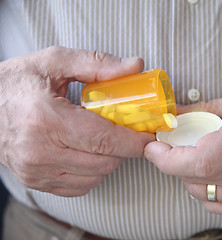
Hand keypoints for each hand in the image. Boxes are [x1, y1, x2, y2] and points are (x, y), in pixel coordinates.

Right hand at [0, 46, 154, 196]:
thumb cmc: (16, 83)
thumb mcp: (54, 61)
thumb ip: (97, 63)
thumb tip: (134, 66)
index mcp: (45, 118)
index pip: (104, 140)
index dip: (134, 140)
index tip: (148, 134)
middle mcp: (39, 150)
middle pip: (104, 161)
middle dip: (125, 148)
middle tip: (129, 132)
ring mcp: (36, 170)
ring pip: (95, 176)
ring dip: (110, 159)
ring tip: (107, 139)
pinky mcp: (36, 180)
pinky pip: (79, 186)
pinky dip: (93, 172)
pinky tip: (89, 153)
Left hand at [145, 90, 221, 213]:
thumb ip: (205, 109)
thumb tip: (174, 114)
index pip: (197, 162)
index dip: (167, 158)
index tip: (153, 147)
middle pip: (193, 177)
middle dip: (171, 160)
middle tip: (169, 143)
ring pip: (200, 192)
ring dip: (187, 173)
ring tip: (194, 153)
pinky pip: (216, 204)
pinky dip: (203, 188)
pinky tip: (210, 171)